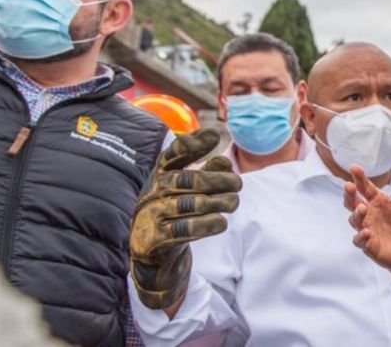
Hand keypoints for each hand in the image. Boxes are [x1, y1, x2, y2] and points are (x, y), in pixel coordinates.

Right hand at [129, 128, 241, 309]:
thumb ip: (207, 173)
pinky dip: (207, 225)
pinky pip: (185, 229)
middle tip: (238, 184)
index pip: (173, 153)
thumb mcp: (189, 191)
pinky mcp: (155, 239)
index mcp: (161, 175)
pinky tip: (221, 222)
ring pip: (190, 204)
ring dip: (217, 202)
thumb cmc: (176, 214)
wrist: (152, 254)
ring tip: (233, 202)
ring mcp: (152, 215)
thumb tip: (224, 160)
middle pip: (188, 180)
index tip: (215, 135)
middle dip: (217, 179)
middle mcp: (154, 192)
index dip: (193, 143)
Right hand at [343, 165, 390, 285]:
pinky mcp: (368, 245)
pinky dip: (361, 237)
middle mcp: (369, 214)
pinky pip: (360, 240)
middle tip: (348, 186)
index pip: (365, 187)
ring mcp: (366, 229)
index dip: (359, 178)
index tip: (354, 167)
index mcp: (378, 202)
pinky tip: (366, 233)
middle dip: (349, 194)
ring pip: (354, 221)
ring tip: (362, 209)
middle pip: (352, 202)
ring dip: (356, 214)